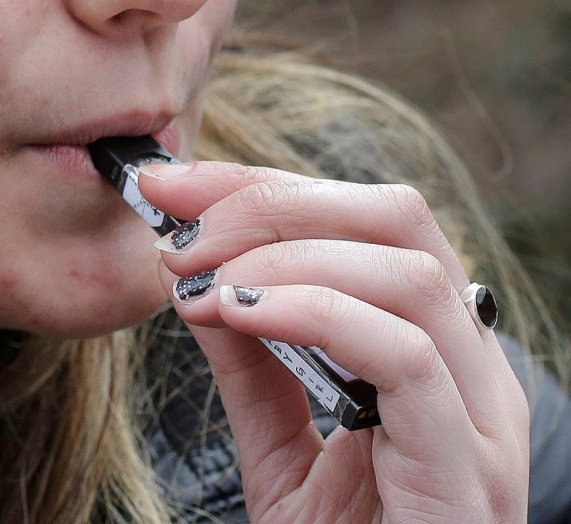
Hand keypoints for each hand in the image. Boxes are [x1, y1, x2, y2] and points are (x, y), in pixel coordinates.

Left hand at [139, 161, 529, 522]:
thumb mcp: (279, 442)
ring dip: (285, 254)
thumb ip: (252, 361)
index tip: (171, 186)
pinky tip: (240, 314)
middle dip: (274, 202)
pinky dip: (315, 311)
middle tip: (182, 230)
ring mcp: (478, 409)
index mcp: (427, 342)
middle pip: (395, 216)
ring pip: (406, 269)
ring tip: (201, 281)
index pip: (360, 219)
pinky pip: (406, 354)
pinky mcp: (467, 462)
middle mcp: (467, 360)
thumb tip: (201, 278)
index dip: (262, 186)